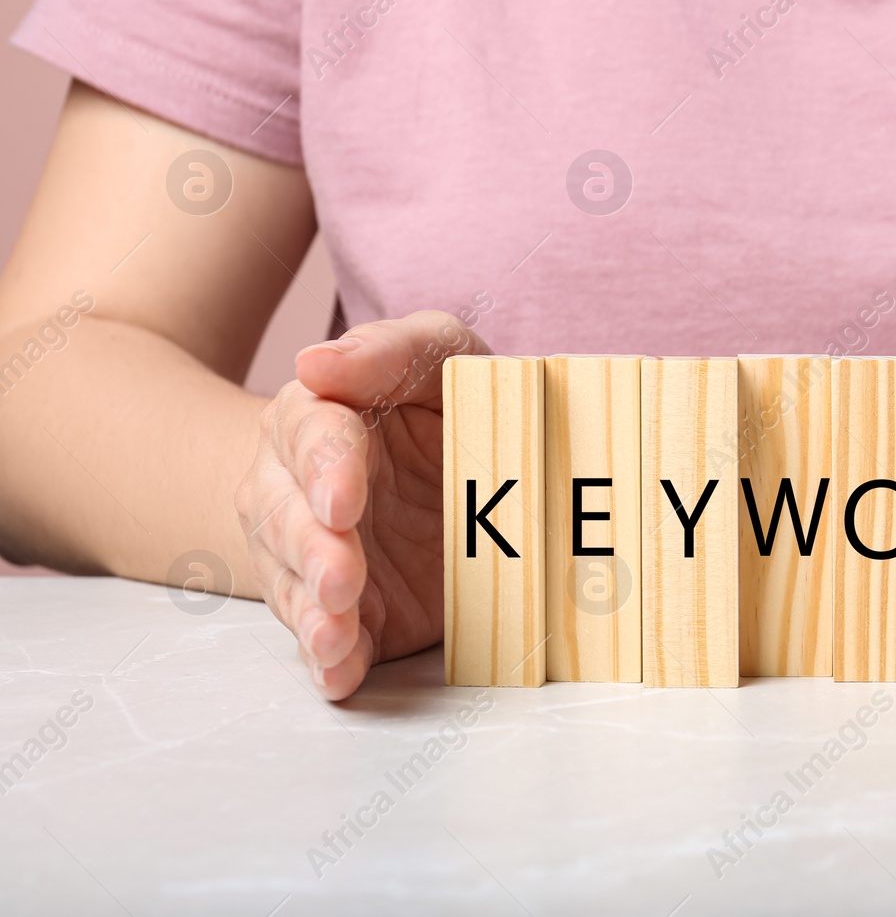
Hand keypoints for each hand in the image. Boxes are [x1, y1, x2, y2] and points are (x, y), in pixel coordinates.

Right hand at [234, 311, 488, 699]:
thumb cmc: (452, 400)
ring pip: (295, 582)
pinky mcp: (351, 611)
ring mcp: (319, 555)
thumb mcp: (438, 357)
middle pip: (286, 517)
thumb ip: (389, 352)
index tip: (342, 499)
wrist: (478, 471)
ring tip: (334, 635)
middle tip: (342, 577)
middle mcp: (300, 488)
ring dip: (314, 612)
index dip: (325, 468)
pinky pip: (327, 639)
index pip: (309, 436)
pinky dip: (330, 661)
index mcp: (320, 417)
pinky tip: (337, 674)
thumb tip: (315, 361)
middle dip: (312, 550)